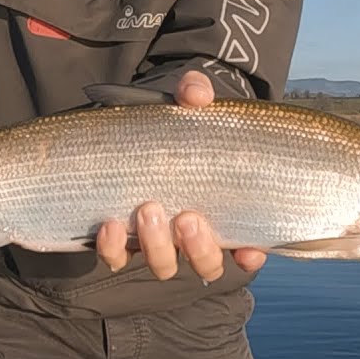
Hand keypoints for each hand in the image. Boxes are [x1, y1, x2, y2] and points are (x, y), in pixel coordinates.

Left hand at [96, 70, 267, 281]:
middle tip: (188, 218)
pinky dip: (114, 249)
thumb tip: (196, 95)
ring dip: (157, 246)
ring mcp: (156, 239)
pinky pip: (117, 257)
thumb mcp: (189, 105)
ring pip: (164, 264)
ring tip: (148, 209)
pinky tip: (110, 226)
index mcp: (222, 213)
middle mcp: (192, 235)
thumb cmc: (176, 125)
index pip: (247, 249)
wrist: (132, 130)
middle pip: (204, 262)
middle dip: (197, 248)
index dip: (249, 256)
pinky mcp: (121, 238)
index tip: (248, 251)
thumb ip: (195, 94)